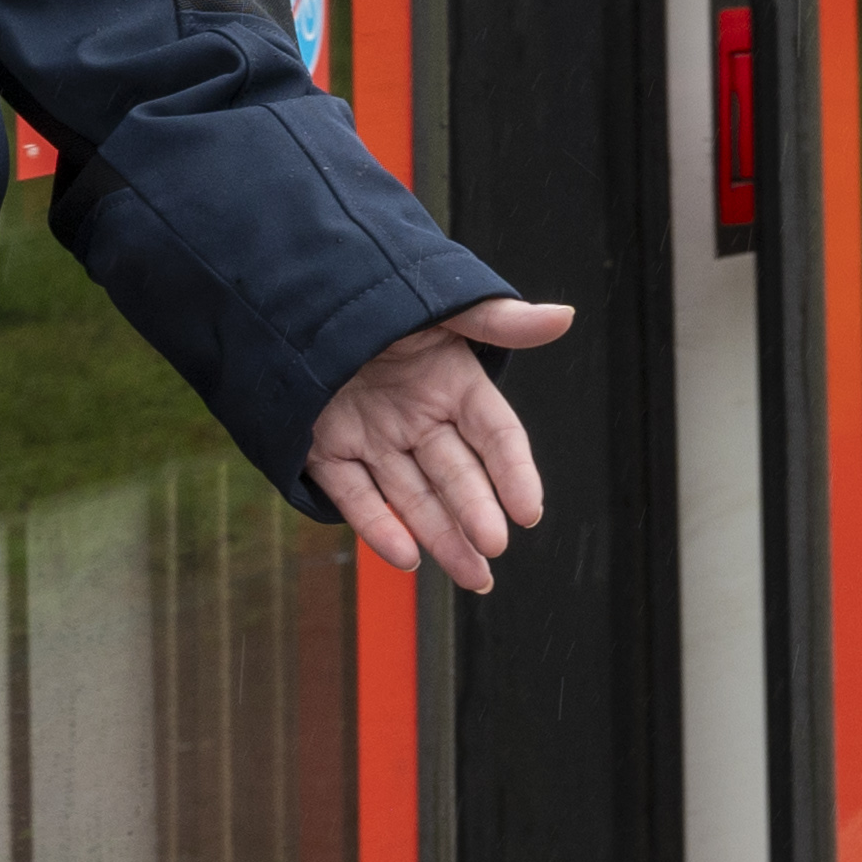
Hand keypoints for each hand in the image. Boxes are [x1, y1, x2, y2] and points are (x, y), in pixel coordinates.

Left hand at [308, 295, 573, 593]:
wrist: (298, 286)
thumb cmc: (376, 285)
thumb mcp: (439, 304)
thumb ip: (498, 320)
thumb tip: (564, 316)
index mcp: (452, 383)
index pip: (495, 436)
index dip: (514, 472)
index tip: (529, 512)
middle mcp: (418, 418)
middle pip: (456, 476)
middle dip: (476, 515)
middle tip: (492, 548)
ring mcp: (374, 438)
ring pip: (413, 498)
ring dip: (441, 537)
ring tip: (472, 576)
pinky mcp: (327, 451)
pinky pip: (355, 495)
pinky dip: (377, 526)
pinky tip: (404, 555)